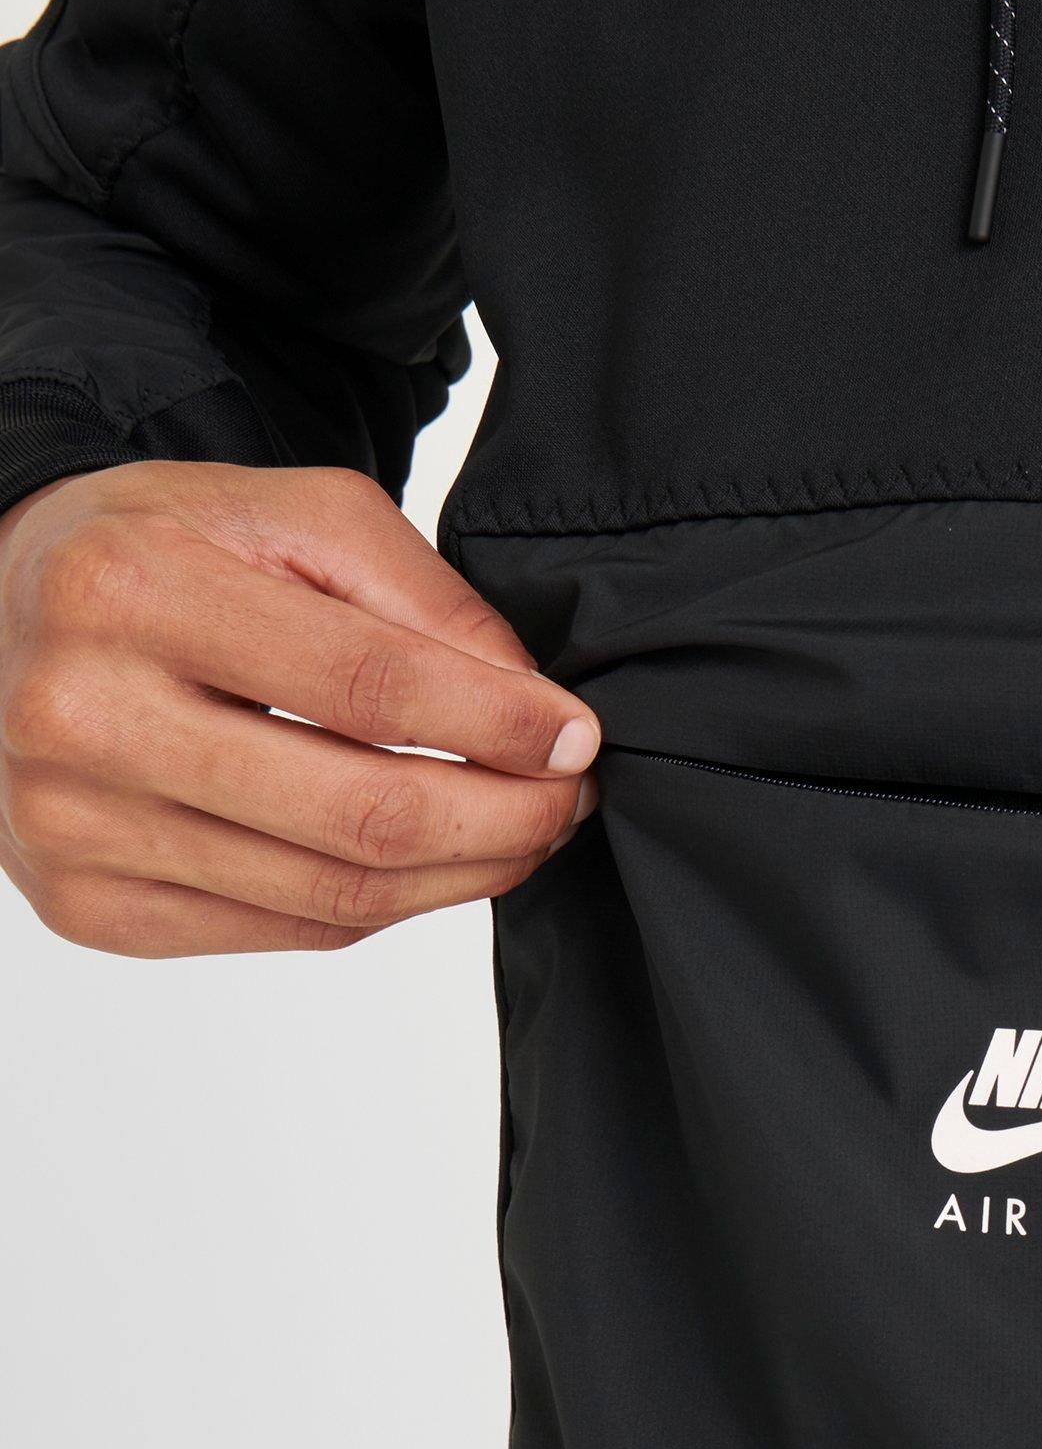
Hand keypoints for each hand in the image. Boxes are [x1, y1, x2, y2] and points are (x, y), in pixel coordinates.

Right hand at [0, 461, 599, 955]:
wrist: (3, 612)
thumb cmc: (165, 554)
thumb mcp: (292, 517)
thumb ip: (426, 601)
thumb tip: (539, 714)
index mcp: (132, 592)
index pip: (368, 689)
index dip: (499, 727)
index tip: (577, 739)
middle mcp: (83, 718)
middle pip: (362, 816)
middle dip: (505, 819)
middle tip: (567, 799)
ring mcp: (76, 829)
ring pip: (338, 896)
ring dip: (466, 875)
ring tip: (524, 832)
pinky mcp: (94, 908)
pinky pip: (292, 932)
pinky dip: (390, 905)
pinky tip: (432, 862)